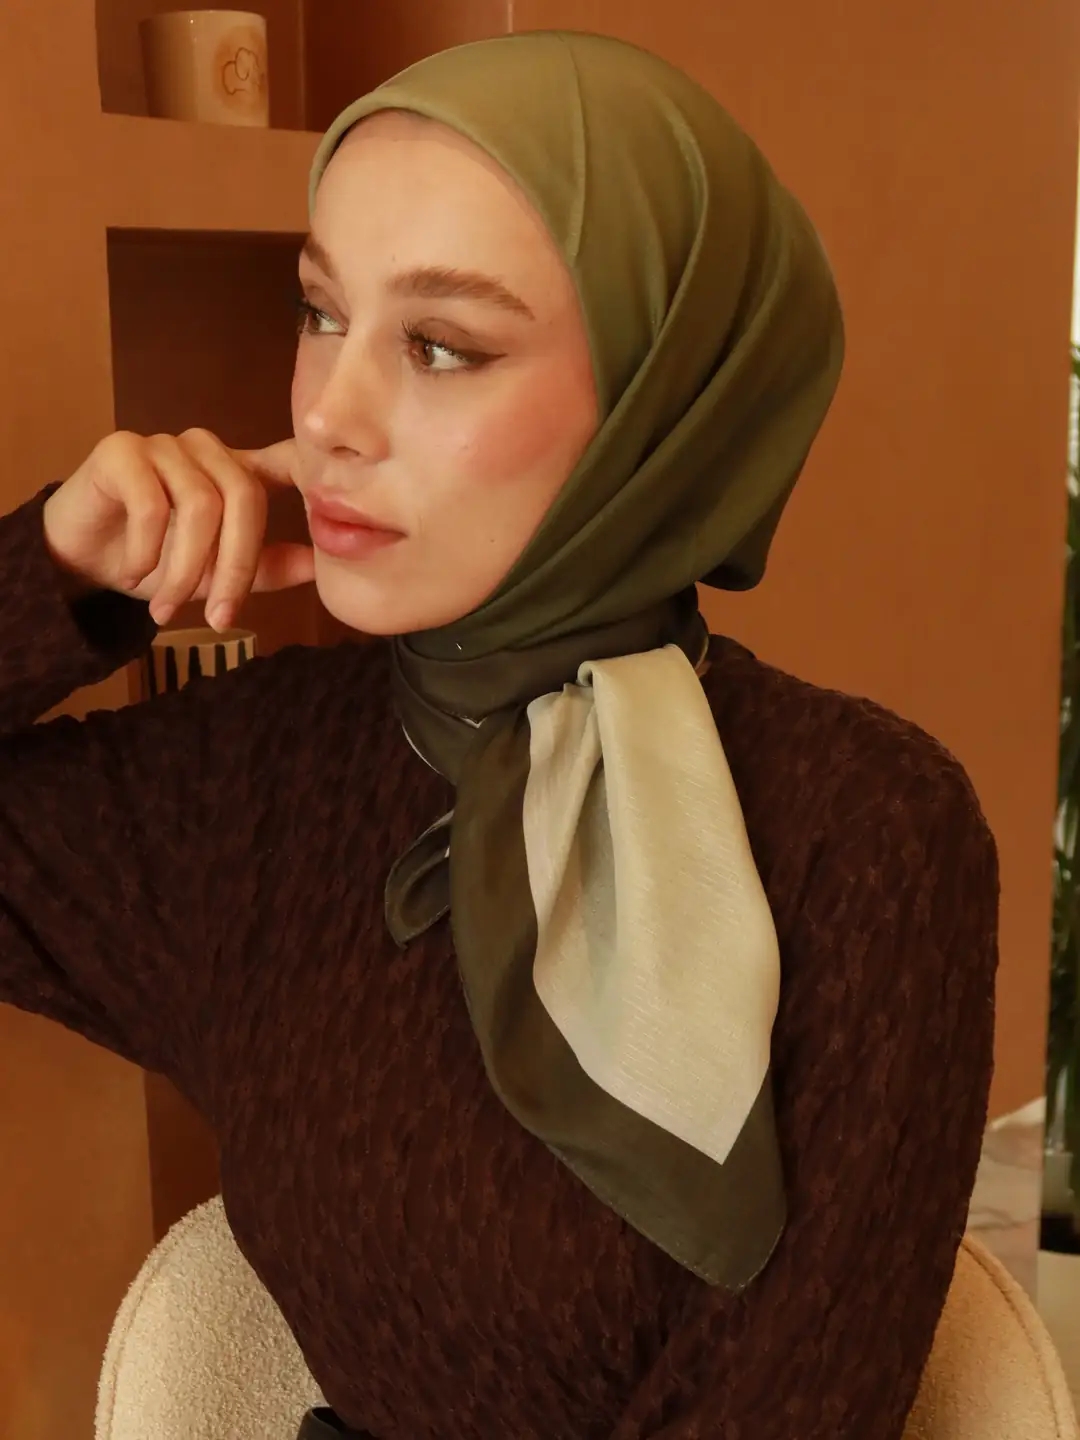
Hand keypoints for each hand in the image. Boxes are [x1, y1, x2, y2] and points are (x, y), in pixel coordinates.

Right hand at [42, 429, 315, 631]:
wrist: (79, 556)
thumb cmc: (154, 559)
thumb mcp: (214, 572)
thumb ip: (265, 567)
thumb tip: (319, 567)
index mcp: (236, 469)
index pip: (285, 463)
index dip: (310, 475)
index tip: (329, 505)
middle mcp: (205, 448)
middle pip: (245, 497)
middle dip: (235, 567)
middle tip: (219, 619)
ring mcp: (165, 444)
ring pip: (199, 506)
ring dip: (184, 570)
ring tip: (167, 609)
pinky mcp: (121, 450)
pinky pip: (151, 504)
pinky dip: (147, 550)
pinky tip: (134, 573)